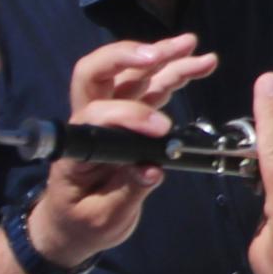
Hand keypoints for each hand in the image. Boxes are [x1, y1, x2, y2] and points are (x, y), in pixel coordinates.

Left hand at [26, 36, 211, 266]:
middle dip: (128, 57)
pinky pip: (152, 89)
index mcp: (76, 146)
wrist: (73, 228)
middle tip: (159, 53)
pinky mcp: (132, 120)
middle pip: (100, 73)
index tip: (162, 130)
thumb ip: (127, 190)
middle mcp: (90, 122)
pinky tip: (199, 63)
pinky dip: (175, 74)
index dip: (129, 116)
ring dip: (162, 57)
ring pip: (133, 76)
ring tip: (192, 45)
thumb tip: (153, 169)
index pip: (97, 114)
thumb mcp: (102, 217)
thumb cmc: (80, 223)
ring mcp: (112, 117)